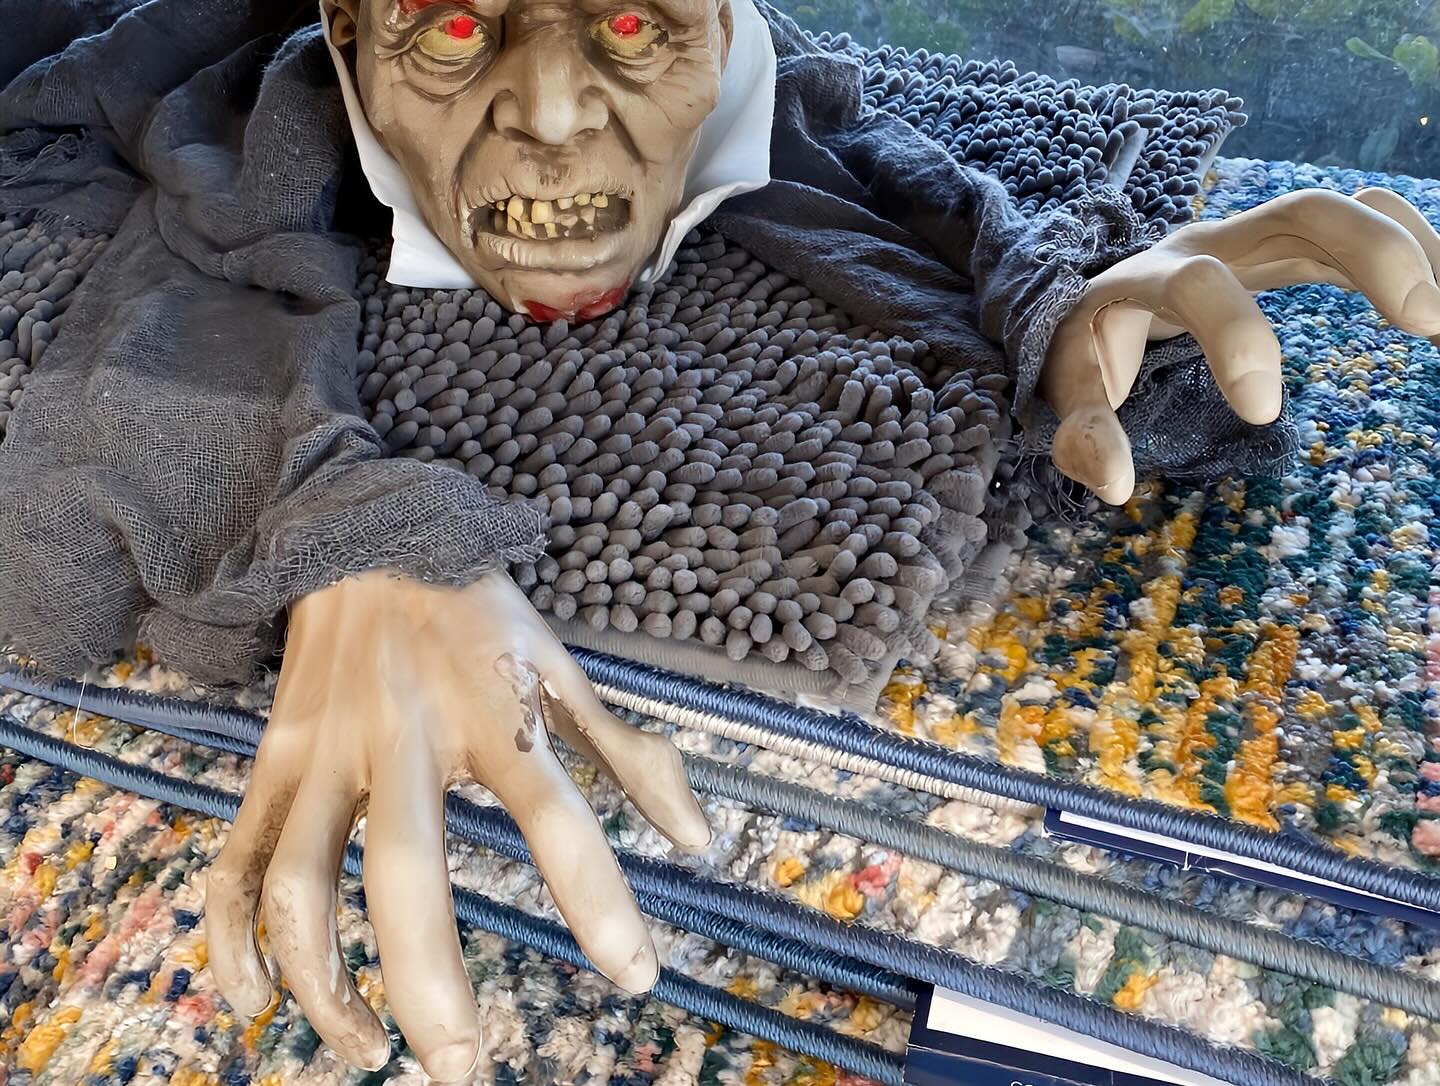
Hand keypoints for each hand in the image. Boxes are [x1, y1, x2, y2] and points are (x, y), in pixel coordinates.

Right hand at [205, 569, 710, 1079]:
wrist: (362, 530)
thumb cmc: (477, 612)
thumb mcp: (563, 667)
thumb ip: (630, 755)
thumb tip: (701, 843)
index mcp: (493, 712)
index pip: (555, 816)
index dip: (598, 899)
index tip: (635, 977)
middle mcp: (403, 736)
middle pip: (406, 871)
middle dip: (432, 984)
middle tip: (464, 1067)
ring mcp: (324, 751)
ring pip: (301, 881)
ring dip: (324, 982)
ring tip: (367, 1051)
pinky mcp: (271, 760)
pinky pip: (235, 858)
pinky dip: (231, 938)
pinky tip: (258, 1003)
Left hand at [1041, 187, 1439, 503]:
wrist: (1093, 298)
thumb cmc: (1089, 348)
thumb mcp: (1069, 391)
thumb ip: (1080, 434)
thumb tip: (1114, 482)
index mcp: (1148, 275)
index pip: (1199, 284)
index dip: (1236, 338)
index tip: (1262, 413)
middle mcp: (1211, 240)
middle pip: (1300, 211)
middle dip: (1368, 252)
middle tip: (1422, 321)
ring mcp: (1256, 237)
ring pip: (1343, 212)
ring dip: (1407, 248)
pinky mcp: (1291, 248)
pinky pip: (1360, 229)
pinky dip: (1409, 250)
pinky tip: (1437, 301)